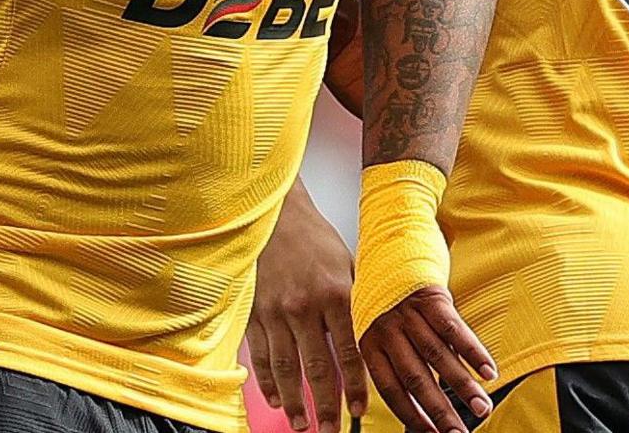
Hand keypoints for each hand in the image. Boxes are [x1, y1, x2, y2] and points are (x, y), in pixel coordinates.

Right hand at [246, 188, 368, 431]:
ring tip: (302, 425)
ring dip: (294, 402)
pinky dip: (267, 381)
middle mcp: (303, 307)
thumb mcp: (348, 266)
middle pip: (315, 367)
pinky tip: (276, 399)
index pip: (348, 350)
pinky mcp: (254, 314)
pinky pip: (261, 356)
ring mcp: (275, 313)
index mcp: (334, 294)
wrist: (275, 217)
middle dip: (324, 403)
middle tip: (330, 431)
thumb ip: (357, 304)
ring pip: (285, 368)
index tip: (358, 410)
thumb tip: (374, 340)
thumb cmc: (317, 241)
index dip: (353, 384)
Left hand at [360, 287, 496, 432]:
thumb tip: (418, 396)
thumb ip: (393, 355)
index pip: (391, 389)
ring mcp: (409, 313)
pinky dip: (472, 351)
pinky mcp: (430, 295)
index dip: (412, 414)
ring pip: (438, 357)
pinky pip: (453, 328)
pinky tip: (488, 371)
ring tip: (480, 409)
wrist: (389, 239)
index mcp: (369, 343)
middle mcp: (387, 331)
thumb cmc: (386, 288)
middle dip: (439, 410)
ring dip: (461, 386)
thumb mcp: (378, 322)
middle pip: (415, 379)